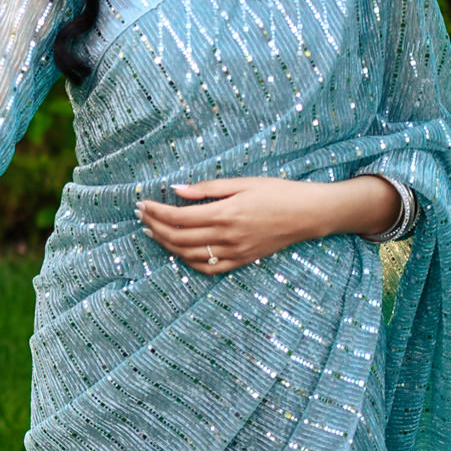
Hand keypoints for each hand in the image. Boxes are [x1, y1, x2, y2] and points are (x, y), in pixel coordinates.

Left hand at [137, 175, 395, 274]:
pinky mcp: (242, 261)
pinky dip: (188, 262)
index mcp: (226, 213)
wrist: (309, 214)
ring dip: (166, 244)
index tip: (141, 204)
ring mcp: (235, 252)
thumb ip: (206, 189)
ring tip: (153, 232)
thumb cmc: (277, 192)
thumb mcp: (242, 183)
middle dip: (154, 227)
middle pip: (178, 237)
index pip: (178, 217)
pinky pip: (209, 268)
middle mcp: (227, 236)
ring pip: (189, 255)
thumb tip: (174, 190)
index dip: (156, 212)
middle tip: (140, 217)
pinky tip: (178, 251)